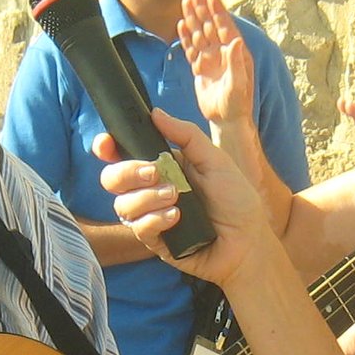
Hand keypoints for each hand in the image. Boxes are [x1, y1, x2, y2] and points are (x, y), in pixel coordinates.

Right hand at [97, 109, 278, 285]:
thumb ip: (186, 135)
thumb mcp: (215, 160)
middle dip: (128, 172)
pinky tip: (177, 217)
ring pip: (122, 205)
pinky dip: (155, 219)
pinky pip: (138, 228)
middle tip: (155, 173)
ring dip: (147, 198)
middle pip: (112, 178)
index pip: (122, 154)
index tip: (106, 144)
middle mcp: (150, 190)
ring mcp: (151, 216)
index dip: (107, 147)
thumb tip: (155, 113)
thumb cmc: (235, 200)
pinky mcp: (155, 241)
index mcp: (162, 166)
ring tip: (176, 198)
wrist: (248, 242)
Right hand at [180, 0, 254, 134]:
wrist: (227, 120)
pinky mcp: (200, 69)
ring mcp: (211, 60)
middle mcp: (223, 53)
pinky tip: (181, 24)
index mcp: (235, 53)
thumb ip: (237, 62)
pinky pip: (191, 49)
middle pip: (210, 25)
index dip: (218, 11)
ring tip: (186, 0)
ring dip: (193, 17)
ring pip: (199, 34)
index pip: (225, 27)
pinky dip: (185, 37)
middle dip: (202, 7)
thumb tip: (237, 41)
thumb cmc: (237, 104)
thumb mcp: (238, 84)